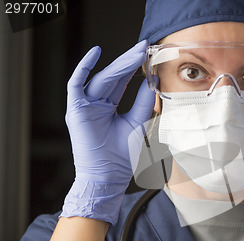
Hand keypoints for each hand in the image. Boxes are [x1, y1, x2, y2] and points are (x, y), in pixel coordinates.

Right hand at [61, 40, 154, 223]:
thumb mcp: (138, 123)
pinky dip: (83, 68)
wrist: (110, 176)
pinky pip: (76, 84)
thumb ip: (144, 102)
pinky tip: (95, 53)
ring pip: (101, 79)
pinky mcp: (75, 110)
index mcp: (109, 108)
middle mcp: (96, 104)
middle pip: (113, 77)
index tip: (147, 53)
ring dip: (118, 65)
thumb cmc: (123, 156)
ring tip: (136, 53)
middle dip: (128, 61)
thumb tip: (153, 81)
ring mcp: (85, 106)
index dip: (134, 67)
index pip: (122, 82)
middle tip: (143, 46)